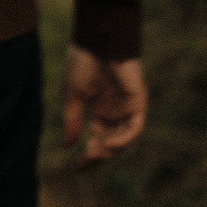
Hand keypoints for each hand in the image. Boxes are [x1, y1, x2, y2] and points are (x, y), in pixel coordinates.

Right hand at [60, 45, 146, 165]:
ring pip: (124, 138)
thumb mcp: (72, 95)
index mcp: (100, 110)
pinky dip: (124, 138)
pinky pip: (135, 127)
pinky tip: (109, 143)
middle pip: (111, 143)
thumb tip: (68, 146)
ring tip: (94, 154)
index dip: (89, 154)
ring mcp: (128, 108)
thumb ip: (72, 120)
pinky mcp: (138, 102)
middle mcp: (115, 112)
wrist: (97, 40)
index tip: (76, 167)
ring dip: (110, 149)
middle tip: (84, 162)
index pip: (98, 139)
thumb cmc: (83, 62)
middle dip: (98, 156)